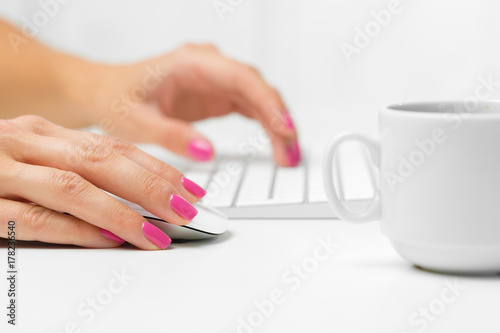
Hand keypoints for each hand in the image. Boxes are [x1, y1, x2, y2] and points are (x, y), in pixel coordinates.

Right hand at [0, 115, 206, 248]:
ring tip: (158, 233)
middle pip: (104, 162)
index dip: (160, 168)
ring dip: (122, 213)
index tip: (192, 189)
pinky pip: (34, 218)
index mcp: (47, 134)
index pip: (116, 148)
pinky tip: (105, 240)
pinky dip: (75, 229)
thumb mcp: (39, 160)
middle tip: (188, 210)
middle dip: (153, 187)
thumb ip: (80, 171)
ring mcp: (1, 171)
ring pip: (74, 187)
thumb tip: (139, 196)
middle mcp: (26, 144)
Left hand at [78, 44, 299, 165]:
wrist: (106, 93)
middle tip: (290, 154)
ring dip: (277, 125)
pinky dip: (266, 126)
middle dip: (279, 119)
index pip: (241, 78)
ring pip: (260, 98)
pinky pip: (252, 107)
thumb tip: (207, 151)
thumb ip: (170, 135)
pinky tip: (276, 144)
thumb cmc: (117, 99)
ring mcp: (216, 80)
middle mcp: (209, 67)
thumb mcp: (135, 122)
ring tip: (288, 156)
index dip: (268, 103)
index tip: (284, 129)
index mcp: (191, 63)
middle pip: (257, 88)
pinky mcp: (218, 95)